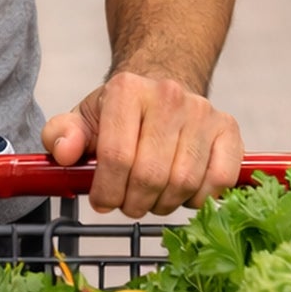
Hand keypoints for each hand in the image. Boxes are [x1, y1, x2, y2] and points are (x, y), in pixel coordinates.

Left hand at [41, 70, 242, 217]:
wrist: (161, 87)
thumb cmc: (120, 112)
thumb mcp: (84, 118)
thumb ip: (61, 135)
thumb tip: (64, 153)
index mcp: (126, 89)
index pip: (116, 157)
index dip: (106, 191)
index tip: (101, 201)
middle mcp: (168, 95)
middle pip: (150, 175)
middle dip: (133, 202)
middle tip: (127, 203)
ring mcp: (203, 112)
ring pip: (184, 183)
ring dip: (163, 203)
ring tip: (151, 196)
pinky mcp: (229, 129)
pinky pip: (218, 182)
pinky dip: (198, 199)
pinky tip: (181, 191)